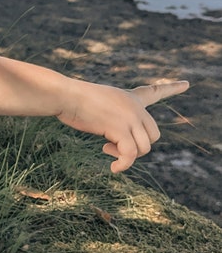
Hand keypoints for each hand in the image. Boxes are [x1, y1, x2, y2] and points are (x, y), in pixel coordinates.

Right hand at [55, 79, 188, 172]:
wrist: (66, 95)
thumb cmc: (73, 100)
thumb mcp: (100, 104)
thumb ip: (114, 118)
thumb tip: (114, 142)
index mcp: (130, 98)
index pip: (155, 92)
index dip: (172, 88)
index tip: (186, 84)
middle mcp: (135, 107)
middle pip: (153, 134)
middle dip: (138, 146)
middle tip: (112, 146)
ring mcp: (130, 117)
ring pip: (145, 148)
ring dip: (127, 155)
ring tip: (107, 150)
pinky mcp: (120, 129)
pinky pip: (130, 154)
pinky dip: (123, 165)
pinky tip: (114, 168)